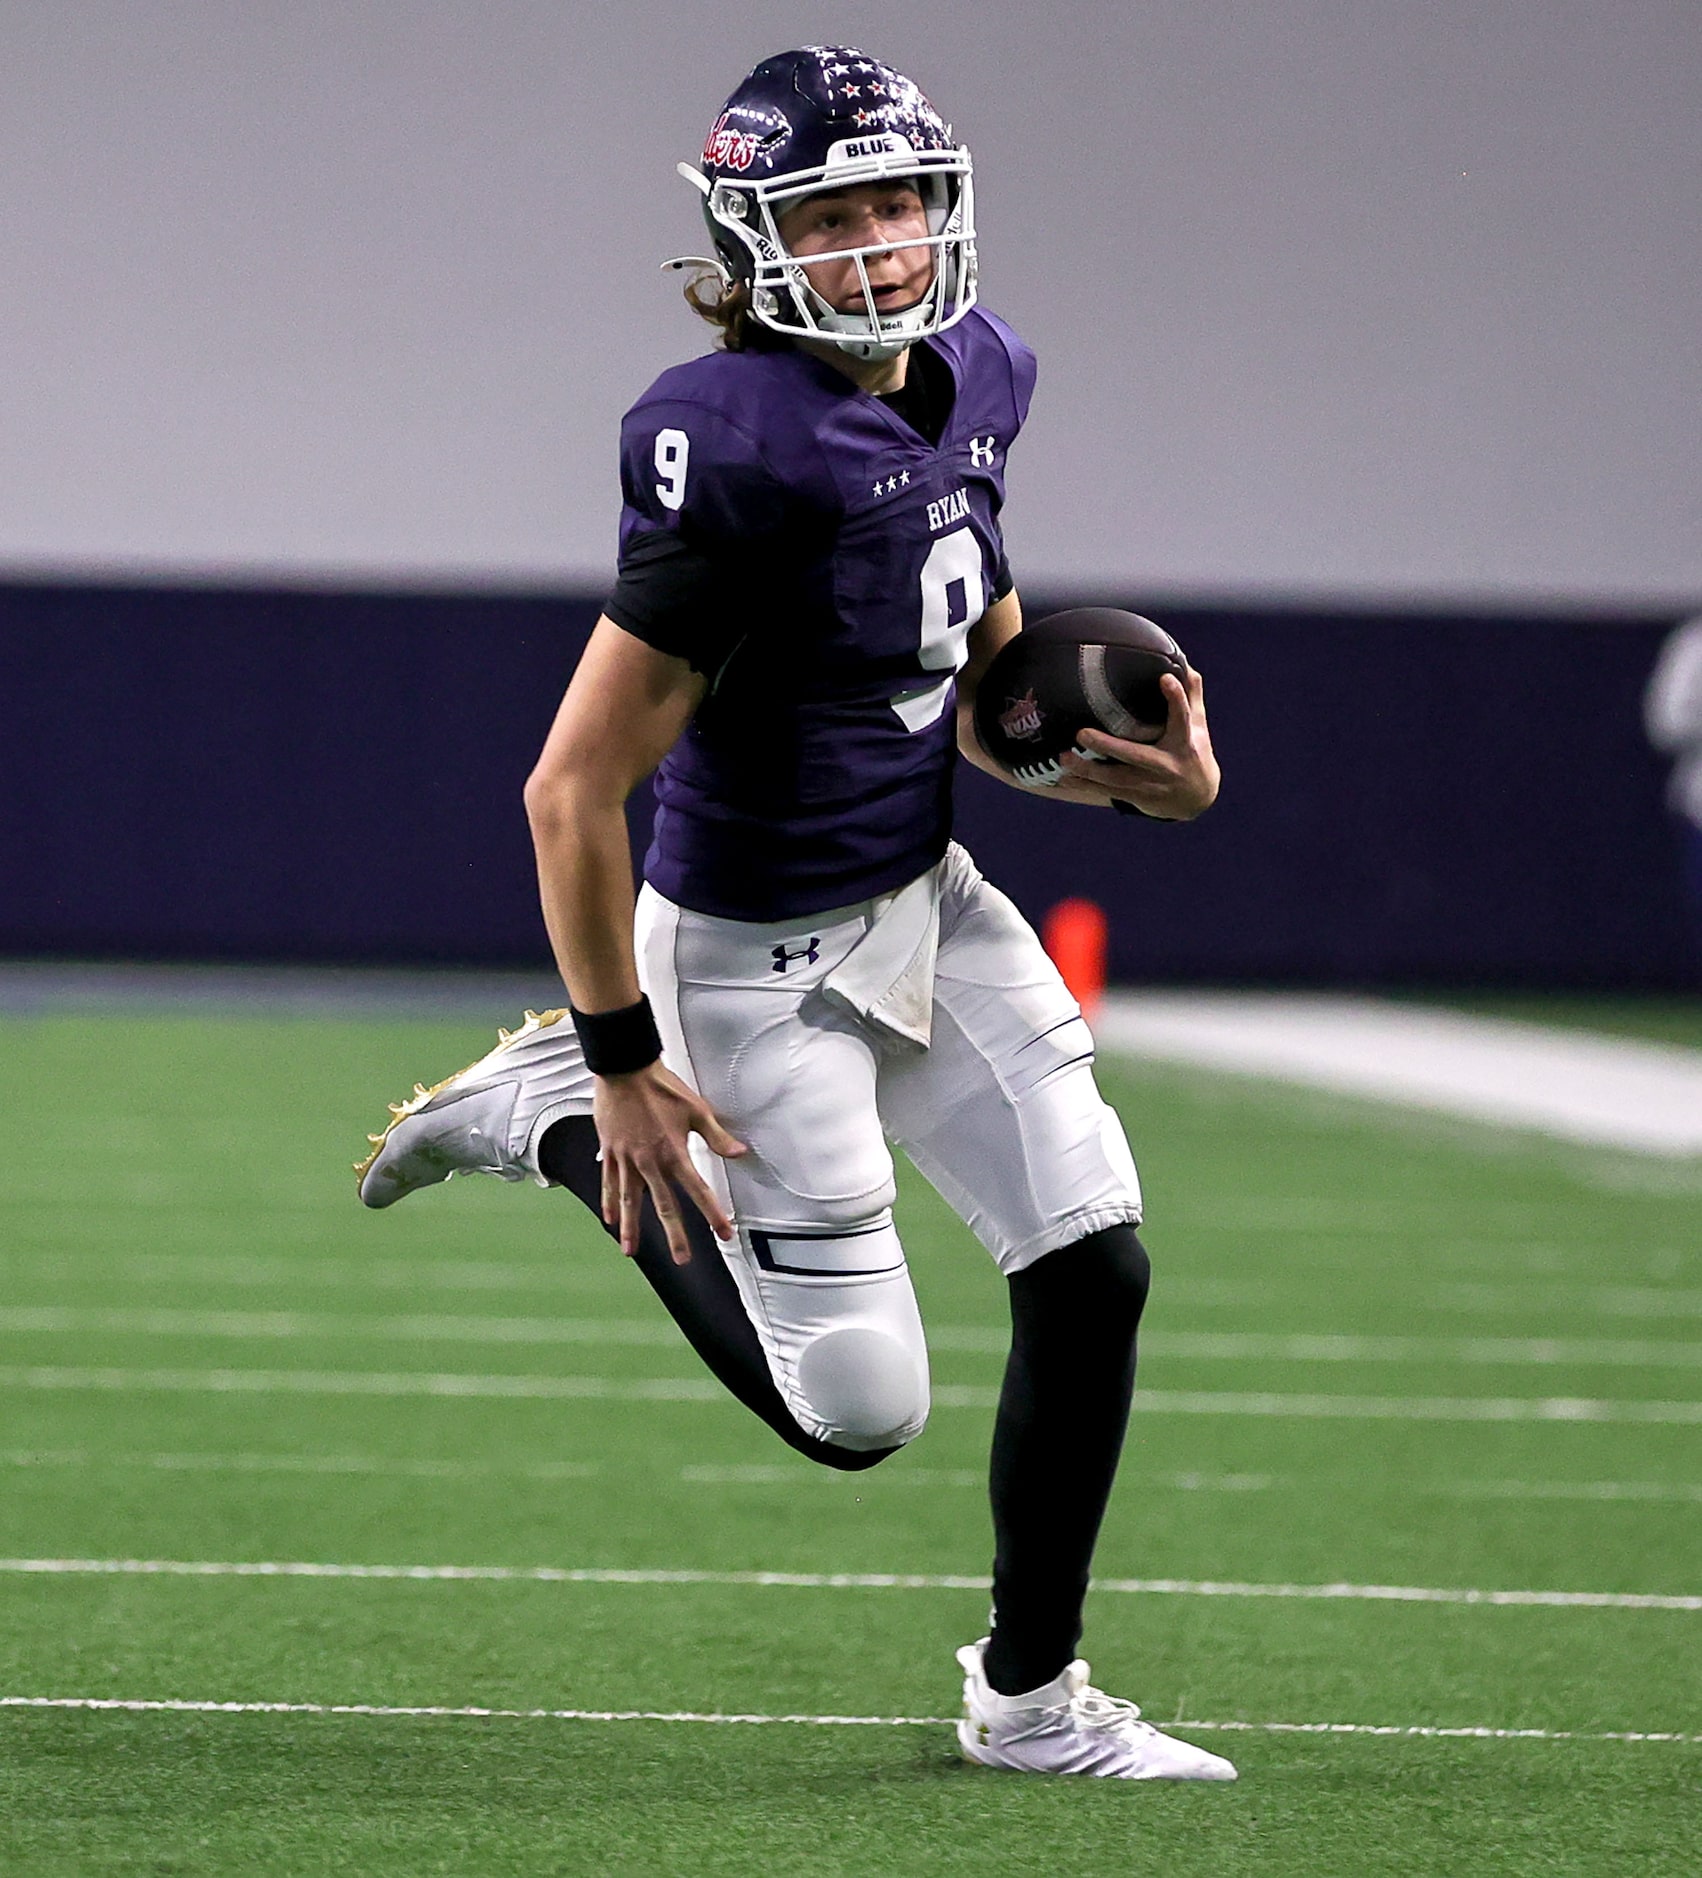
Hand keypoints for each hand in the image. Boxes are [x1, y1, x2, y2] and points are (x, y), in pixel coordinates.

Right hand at [592, 1062, 747, 1263]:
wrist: (624, 1069)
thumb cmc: (661, 1088)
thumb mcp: (696, 1110)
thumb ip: (717, 1137)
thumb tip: (740, 1153)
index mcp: (675, 1153)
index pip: (699, 1191)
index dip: (713, 1214)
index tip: (723, 1233)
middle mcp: (650, 1163)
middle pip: (664, 1206)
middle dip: (675, 1235)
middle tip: (682, 1259)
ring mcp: (627, 1160)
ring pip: (630, 1201)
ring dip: (631, 1228)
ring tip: (630, 1251)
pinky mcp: (610, 1152)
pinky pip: (609, 1183)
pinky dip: (609, 1201)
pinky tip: (609, 1218)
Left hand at [1059, 666, 1219, 820]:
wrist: (1197, 798)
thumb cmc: (1194, 751)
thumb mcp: (1199, 725)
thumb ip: (1191, 694)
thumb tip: (1184, 664)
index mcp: (1185, 741)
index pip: (1182, 717)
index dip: (1175, 698)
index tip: (1164, 678)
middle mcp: (1167, 764)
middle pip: (1136, 755)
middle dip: (1108, 746)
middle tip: (1081, 733)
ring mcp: (1150, 783)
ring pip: (1116, 779)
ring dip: (1088, 770)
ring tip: (1064, 757)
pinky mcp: (1137, 796)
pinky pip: (1107, 792)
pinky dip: (1085, 786)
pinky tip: (1063, 780)